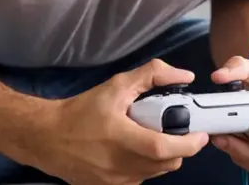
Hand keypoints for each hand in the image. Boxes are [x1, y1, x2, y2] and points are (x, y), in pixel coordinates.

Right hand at [32, 59, 208, 184]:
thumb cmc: (81, 110)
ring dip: (162, 158)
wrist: (47, 136)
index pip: (164, 148)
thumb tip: (184, 76)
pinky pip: (139, 179)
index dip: (188, 144)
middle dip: (179, 149)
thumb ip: (152, 75)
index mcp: (122, 138)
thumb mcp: (116, 85)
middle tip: (177, 131)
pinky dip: (145, 166)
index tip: (201, 134)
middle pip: (166, 164)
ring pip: (155, 173)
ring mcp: (115, 181)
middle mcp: (120, 165)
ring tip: (152, 137)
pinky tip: (134, 151)